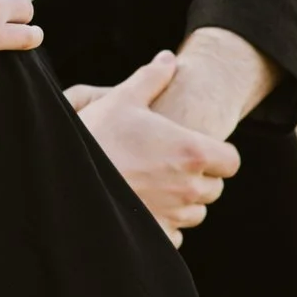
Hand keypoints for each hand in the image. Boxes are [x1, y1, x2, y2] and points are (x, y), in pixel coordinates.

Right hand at [66, 49, 241, 241]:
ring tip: (155, 185)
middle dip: (199, 178)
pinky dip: (165, 225)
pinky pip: (175, 234)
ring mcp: (174, 215)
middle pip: (214, 188)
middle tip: (171, 165)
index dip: (218, 155)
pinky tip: (144, 206)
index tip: (198, 150)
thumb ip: (151, 79)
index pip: (231, 161)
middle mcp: (189, 187)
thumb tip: (168, 58)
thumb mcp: (122, 100)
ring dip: (183, 202)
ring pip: (195, 213)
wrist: (65, 179)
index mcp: (191, 152)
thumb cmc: (96, 136)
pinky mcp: (157, 237)